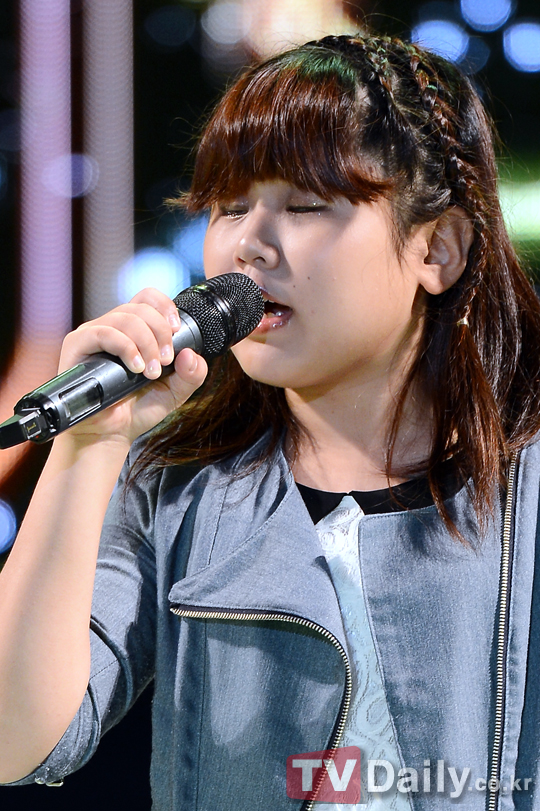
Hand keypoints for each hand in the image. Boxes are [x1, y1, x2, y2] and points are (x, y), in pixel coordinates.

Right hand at [57, 288, 207, 445]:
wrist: (110, 434)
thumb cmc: (137, 410)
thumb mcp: (175, 392)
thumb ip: (192, 374)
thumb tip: (191, 353)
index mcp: (135, 330)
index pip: (147, 297)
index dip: (165, 306)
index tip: (177, 330)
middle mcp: (113, 326)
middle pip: (141, 307)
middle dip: (160, 333)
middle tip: (165, 362)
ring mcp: (94, 333)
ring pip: (126, 317)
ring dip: (146, 344)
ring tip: (150, 372)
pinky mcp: (78, 344)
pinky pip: (104, 332)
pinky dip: (126, 348)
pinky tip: (136, 367)